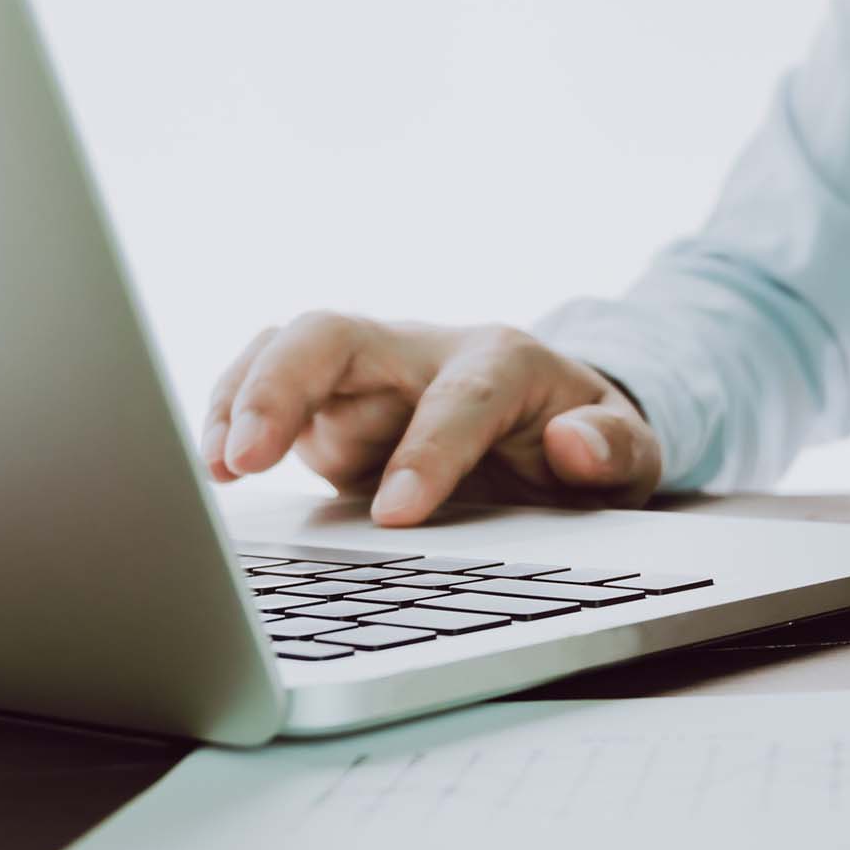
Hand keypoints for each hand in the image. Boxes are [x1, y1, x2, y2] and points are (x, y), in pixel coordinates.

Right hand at [199, 315, 661, 525]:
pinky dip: (233, 416)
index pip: (457, 397)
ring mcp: (371, 377)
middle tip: (249, 457)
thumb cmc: (589, 442)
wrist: (563, 427)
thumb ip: (613, 448)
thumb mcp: (631, 455)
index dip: (426, 451)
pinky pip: (268, 389)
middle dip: (286, 386)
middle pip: (339, 336)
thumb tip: (575, 443)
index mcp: (504, 362)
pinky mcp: (334, 407)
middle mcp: (426, 353)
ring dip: (243, 398)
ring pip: (288, 351)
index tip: (397, 514)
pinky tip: (218, 467)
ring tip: (218, 466)